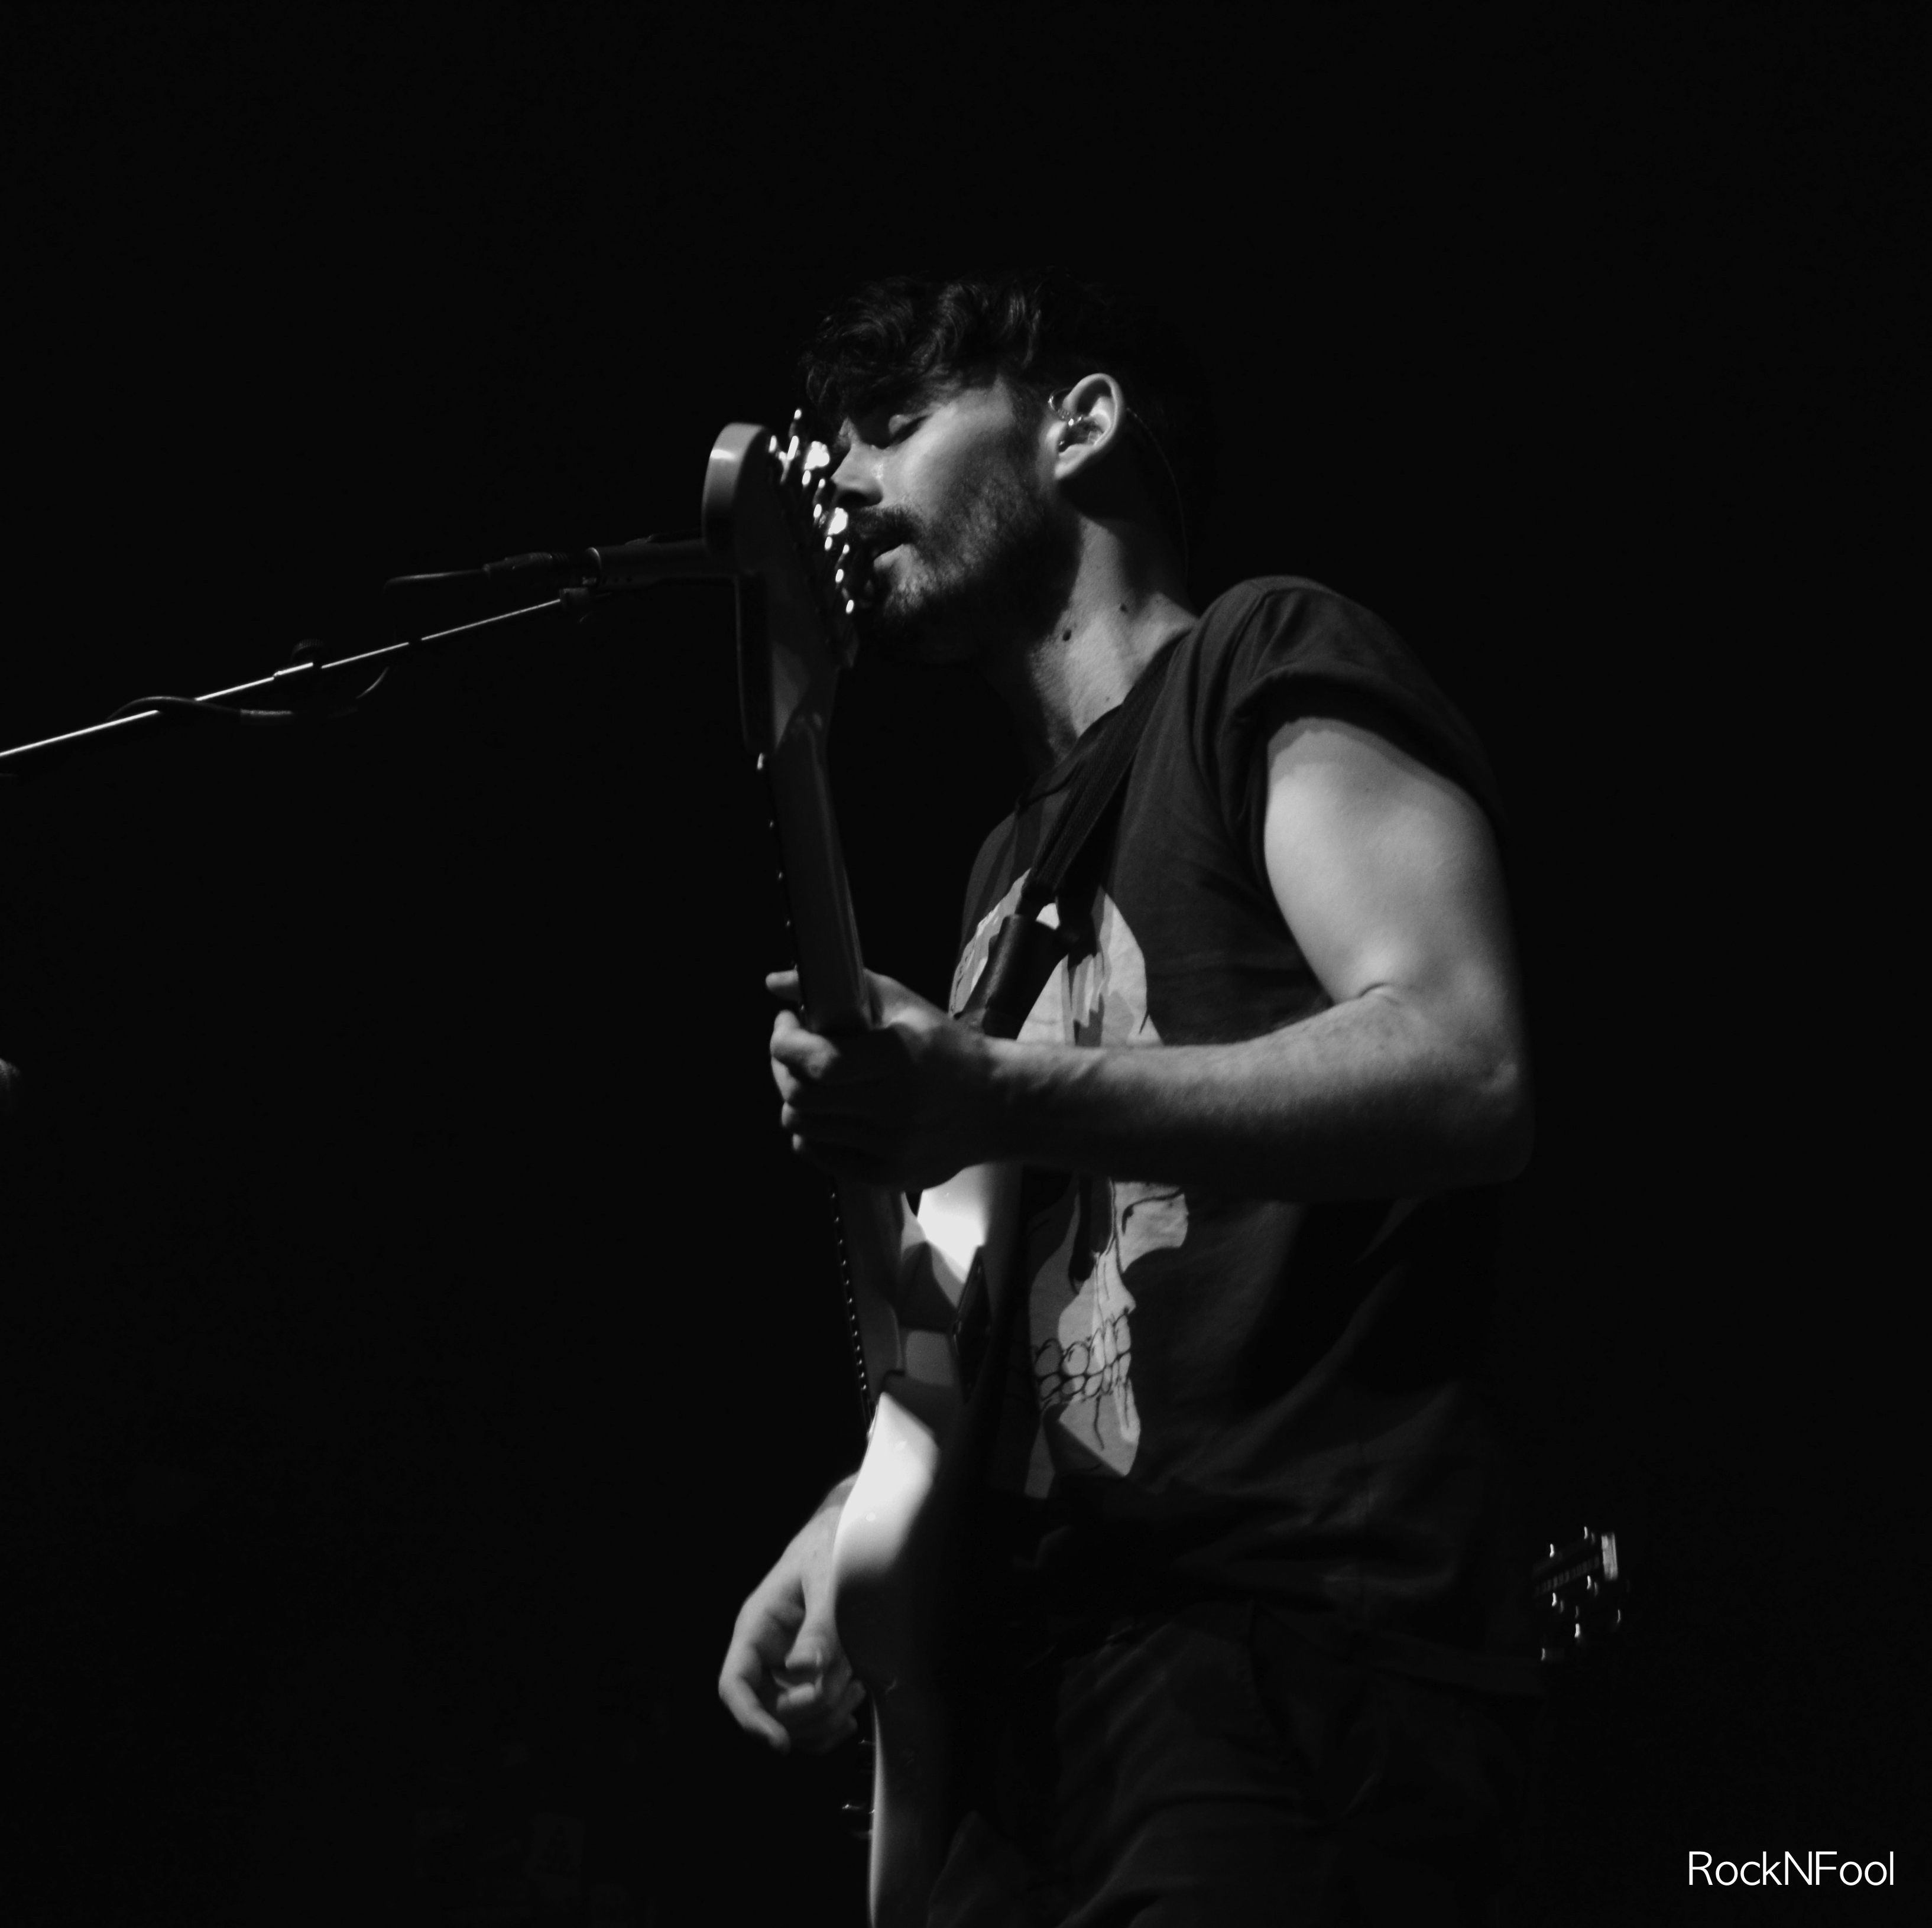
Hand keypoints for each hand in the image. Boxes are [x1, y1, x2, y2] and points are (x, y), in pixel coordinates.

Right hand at [718, 1495, 866, 1753]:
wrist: (849, 1537)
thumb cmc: (831, 1548)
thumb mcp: (827, 1578)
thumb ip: (820, 1623)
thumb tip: (805, 1671)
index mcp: (756, 1628)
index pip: (734, 1684)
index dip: (750, 1718)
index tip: (779, 1742)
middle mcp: (765, 1655)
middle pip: (769, 1710)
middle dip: (809, 1709)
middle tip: (848, 1684)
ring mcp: (785, 1670)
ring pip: (792, 1723)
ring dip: (825, 1717)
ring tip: (857, 1687)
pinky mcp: (808, 1679)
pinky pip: (810, 1722)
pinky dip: (831, 1724)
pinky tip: (854, 1701)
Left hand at [767, 968, 1002, 1189]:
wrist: (999, 1106)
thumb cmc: (947, 1049)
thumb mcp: (904, 1005)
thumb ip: (842, 988)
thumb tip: (774, 982)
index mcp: (901, 1059)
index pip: (820, 1062)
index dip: (786, 1043)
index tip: (787, 1024)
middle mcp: (896, 1109)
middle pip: (801, 1097)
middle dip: (783, 1067)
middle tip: (793, 1048)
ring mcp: (891, 1149)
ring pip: (802, 1128)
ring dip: (797, 1098)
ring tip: (816, 1080)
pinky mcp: (887, 1176)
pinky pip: (819, 1154)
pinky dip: (813, 1131)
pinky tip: (832, 1111)